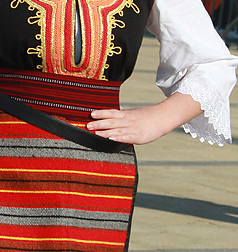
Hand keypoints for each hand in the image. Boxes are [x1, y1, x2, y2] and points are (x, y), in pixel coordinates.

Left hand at [87, 93, 202, 144]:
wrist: (162, 118)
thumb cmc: (146, 116)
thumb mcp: (132, 112)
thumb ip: (121, 114)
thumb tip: (111, 112)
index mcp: (125, 114)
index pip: (111, 112)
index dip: (101, 113)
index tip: (91, 114)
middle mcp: (127, 120)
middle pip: (111, 122)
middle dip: (99, 124)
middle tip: (88, 125)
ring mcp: (132, 129)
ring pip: (117, 130)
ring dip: (105, 132)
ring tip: (95, 133)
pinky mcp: (138, 137)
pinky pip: (127, 138)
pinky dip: (118, 138)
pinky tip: (111, 139)